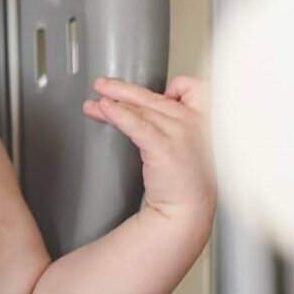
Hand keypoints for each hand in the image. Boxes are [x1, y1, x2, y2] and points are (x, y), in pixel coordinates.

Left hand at [83, 75, 214, 222]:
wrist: (187, 209)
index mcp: (199, 118)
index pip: (191, 87)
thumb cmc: (184, 178)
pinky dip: (119, 114)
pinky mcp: (164, 148)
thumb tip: (137, 106)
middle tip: (100, 84)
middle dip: (122, 89)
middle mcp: (191, 121)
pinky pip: (137, 125)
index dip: (173, 86)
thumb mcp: (184, 142)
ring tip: (93, 102)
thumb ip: (169, 122)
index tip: (149, 94)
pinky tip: (104, 109)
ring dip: (113, 102)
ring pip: (140, 109)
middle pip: (152, 96)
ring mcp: (179, 133)